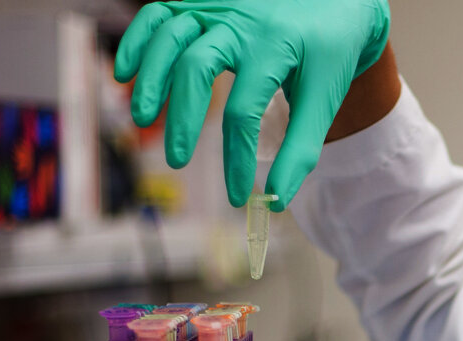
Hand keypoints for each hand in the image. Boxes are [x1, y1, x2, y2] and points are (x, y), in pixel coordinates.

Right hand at [115, 0, 389, 207]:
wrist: (338, 3)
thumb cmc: (331, 53)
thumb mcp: (324, 99)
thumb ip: (301, 149)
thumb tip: (276, 199)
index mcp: (276, 45)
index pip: (244, 110)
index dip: (235, 159)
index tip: (236, 196)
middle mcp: (243, 20)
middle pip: (196, 67)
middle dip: (181, 118)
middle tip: (178, 160)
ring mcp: (219, 6)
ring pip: (171, 36)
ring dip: (151, 78)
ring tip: (141, 119)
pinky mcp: (204, 2)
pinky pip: (160, 13)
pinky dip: (137, 39)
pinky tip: (125, 73)